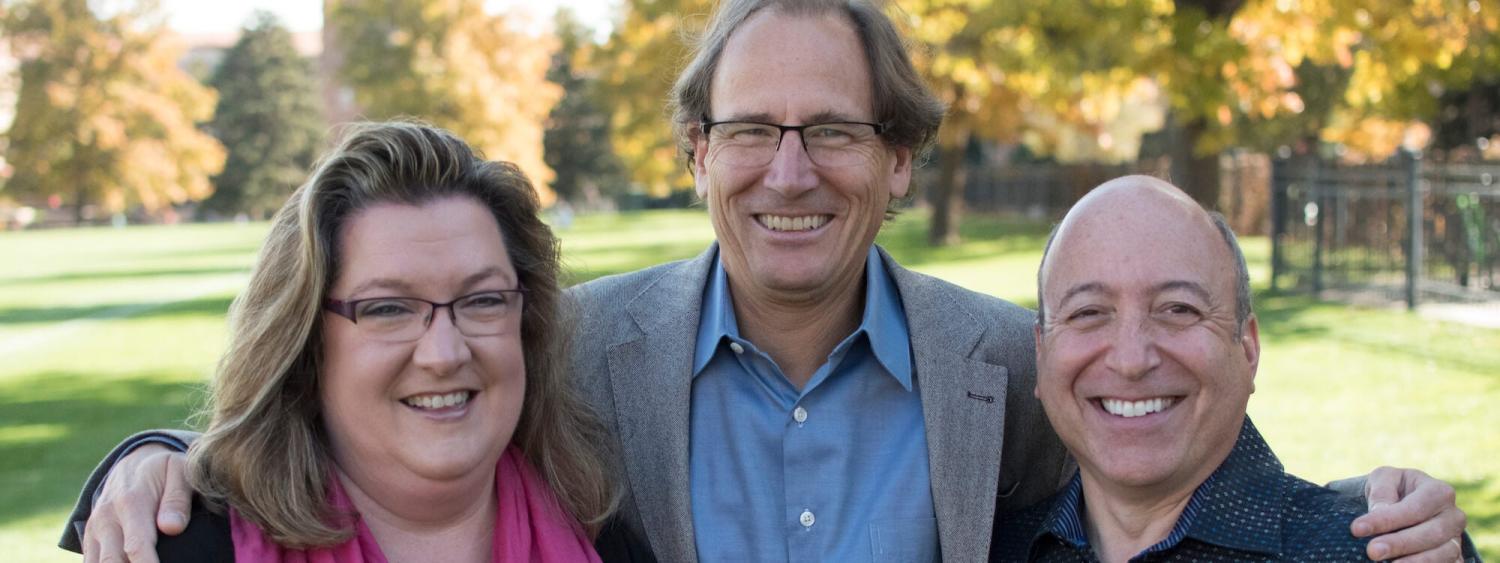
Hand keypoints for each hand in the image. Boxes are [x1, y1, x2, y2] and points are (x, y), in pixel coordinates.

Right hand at [83, 444, 191, 562]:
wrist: (134, 462)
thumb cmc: (165, 470)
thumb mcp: (180, 471)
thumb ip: (178, 499)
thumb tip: (171, 527)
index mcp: (131, 503)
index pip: (136, 546)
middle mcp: (107, 519)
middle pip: (112, 561)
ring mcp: (95, 529)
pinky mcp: (91, 538)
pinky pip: (91, 562)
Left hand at [1350, 466, 1467, 561]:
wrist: (1406, 502)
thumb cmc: (1394, 489)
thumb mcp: (1384, 479)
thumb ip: (1382, 493)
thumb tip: (1379, 512)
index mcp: (1439, 492)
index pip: (1415, 508)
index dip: (1387, 520)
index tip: (1357, 529)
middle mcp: (1453, 516)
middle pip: (1431, 533)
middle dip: (1400, 544)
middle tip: (1372, 551)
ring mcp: (1456, 539)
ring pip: (1443, 554)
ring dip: (1415, 562)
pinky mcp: (1455, 557)